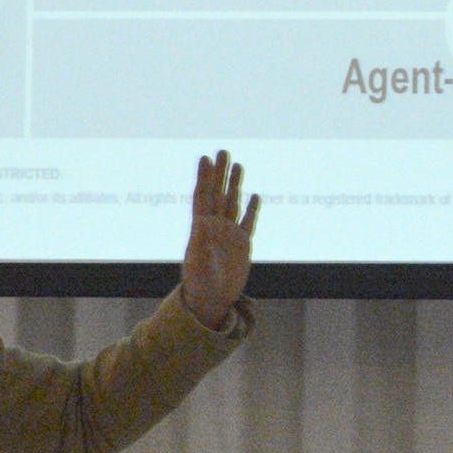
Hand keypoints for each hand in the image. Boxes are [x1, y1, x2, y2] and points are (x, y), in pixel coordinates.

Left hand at [181, 150, 259, 330]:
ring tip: (237, 165)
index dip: (204, 177)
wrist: (211, 301)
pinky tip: (254, 196)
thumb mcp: (198, 264)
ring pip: (232, 203)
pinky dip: (251, 209)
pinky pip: (248, 223)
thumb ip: (201, 243)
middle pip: (218, 194)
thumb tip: (202, 222)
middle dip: (220, 173)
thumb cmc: (200, 285)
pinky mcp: (242, 245)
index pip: (203, 196)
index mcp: (201, 228)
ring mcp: (229, 235)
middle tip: (223, 151)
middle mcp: (214, 227)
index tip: (205, 158)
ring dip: (234, 184)